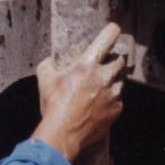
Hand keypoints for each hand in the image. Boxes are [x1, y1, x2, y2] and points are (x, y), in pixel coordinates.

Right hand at [31, 22, 125, 161]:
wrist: (63, 134)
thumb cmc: (54, 106)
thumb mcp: (45, 80)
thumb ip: (48, 64)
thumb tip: (50, 61)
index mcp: (88, 64)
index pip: (109, 36)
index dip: (112, 31)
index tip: (113, 31)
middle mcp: (105, 77)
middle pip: (120, 60)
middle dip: (112, 61)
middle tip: (102, 67)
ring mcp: (113, 94)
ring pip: (120, 81)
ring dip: (112, 82)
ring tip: (98, 89)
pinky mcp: (116, 109)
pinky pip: (118, 100)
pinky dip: (110, 100)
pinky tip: (98, 105)